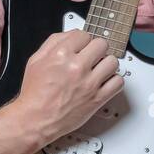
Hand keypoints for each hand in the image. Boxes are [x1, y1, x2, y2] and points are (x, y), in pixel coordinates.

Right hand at [15, 30, 122, 146]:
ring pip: (113, 62)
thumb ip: (52, 43)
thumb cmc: (35, 94)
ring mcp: (89, 83)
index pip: (83, 34)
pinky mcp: (98, 98)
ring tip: (98, 70)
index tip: (81, 46)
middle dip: (95, 49)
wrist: (36, 119)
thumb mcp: (35, 61)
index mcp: (61, 55)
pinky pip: (118, 82)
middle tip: (91, 57)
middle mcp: (77, 67)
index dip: (82, 40)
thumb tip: (68, 35)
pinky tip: (103, 82)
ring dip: (106, 64)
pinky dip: (113, 81)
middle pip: (101, 44)